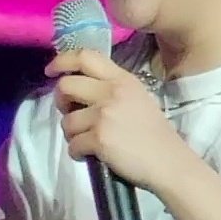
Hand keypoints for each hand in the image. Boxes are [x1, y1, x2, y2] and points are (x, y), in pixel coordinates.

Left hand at [44, 49, 195, 194]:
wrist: (168, 163)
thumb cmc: (153, 133)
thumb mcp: (137, 98)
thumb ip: (110, 89)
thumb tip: (77, 90)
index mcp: (122, 79)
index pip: (86, 56)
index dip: (62, 61)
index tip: (51, 70)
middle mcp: (112, 92)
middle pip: (66, 86)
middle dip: (61, 102)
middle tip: (70, 113)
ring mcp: (104, 115)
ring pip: (66, 121)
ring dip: (72, 134)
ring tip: (87, 141)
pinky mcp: (99, 138)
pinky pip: (72, 145)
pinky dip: (77, 153)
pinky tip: (90, 155)